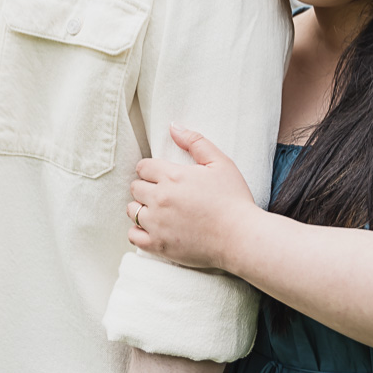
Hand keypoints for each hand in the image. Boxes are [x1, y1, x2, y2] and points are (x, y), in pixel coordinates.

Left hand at [127, 124, 258, 270]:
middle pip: (135, 187)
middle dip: (146, 187)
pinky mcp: (158, 245)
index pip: (143, 167)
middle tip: (163, 193)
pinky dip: (139, 231)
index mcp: (173, 176)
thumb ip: (195, 142)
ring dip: (141, 208)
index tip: (162, 176)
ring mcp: (156, 224)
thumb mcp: (220, 163)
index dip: (151, 170)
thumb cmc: (234, 199)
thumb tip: (173, 127)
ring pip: (131, 210)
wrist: (241, 237)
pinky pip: (132, 236)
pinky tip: (153, 228)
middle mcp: (160, 199)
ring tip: (158, 211)